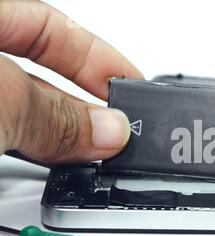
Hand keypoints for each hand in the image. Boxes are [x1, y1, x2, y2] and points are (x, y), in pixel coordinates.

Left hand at [0, 0, 142, 162]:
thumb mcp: (0, 98)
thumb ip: (54, 115)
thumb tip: (109, 131)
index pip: (52, 26)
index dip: (99, 56)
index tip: (134, 86)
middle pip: (40, 74)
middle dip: (85, 106)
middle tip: (119, 134)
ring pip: (24, 112)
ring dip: (62, 137)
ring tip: (94, 157)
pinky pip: (6, 138)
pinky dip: (33, 152)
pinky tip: (53, 164)